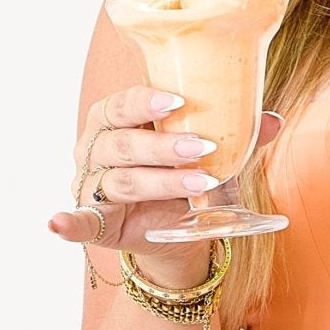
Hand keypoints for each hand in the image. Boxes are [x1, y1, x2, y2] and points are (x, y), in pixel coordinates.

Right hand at [47, 89, 282, 283]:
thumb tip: (271, 119)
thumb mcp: (211, 153)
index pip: (123, 103)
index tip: (179, 102)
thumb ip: (237, 136)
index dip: (147, 101)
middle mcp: (97, 148)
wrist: (176, 227)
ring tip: (199, 184)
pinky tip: (57, 223)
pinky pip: (79, 221)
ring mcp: (92, 185)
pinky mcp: (95, 221)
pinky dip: (67, 223)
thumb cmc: (182, 173)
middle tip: (203, 149)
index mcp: (116, 119)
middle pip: (123, 144)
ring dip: (159, 182)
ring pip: (120, 181)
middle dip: (164, 146)